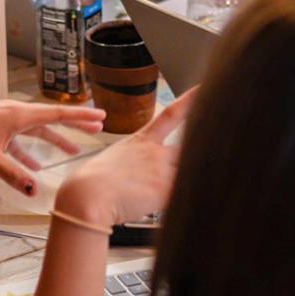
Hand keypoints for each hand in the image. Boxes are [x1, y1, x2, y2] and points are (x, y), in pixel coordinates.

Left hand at [0, 99, 104, 196]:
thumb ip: (13, 174)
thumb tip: (35, 191)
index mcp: (18, 116)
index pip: (57, 115)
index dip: (80, 117)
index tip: (100, 115)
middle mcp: (16, 114)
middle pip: (53, 120)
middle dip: (75, 124)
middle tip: (99, 126)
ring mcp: (7, 121)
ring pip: (38, 130)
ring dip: (56, 139)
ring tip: (74, 149)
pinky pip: (21, 140)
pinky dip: (31, 152)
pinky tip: (36, 166)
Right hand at [57, 91, 191, 227]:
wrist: (88, 196)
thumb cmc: (90, 181)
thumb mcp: (113, 159)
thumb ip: (133, 161)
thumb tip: (137, 171)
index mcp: (141, 141)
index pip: (171, 115)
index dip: (189, 101)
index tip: (202, 90)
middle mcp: (155, 153)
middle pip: (188, 146)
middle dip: (199, 149)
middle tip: (206, 151)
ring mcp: (162, 171)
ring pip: (190, 170)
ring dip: (190, 178)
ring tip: (187, 186)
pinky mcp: (165, 192)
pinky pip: (184, 193)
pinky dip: (183, 199)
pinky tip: (179, 205)